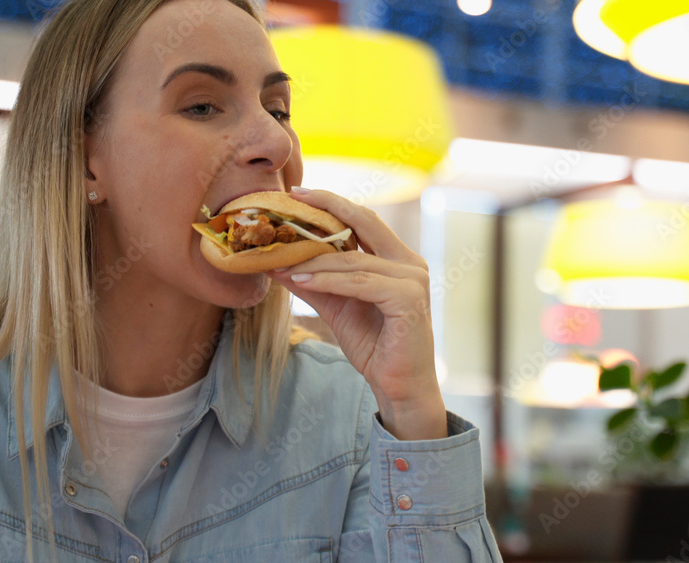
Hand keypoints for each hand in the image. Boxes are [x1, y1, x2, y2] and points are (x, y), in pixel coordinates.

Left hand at [267, 188, 446, 439]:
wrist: (399, 386)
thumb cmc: (375, 345)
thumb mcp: (336, 306)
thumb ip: (313, 282)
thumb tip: (276, 262)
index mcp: (396, 259)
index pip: (363, 219)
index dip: (332, 202)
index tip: (298, 193)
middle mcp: (409, 262)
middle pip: (365, 221)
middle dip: (326, 208)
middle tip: (291, 201)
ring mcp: (413, 279)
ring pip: (354, 259)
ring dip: (314, 259)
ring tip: (281, 260)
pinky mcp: (409, 299)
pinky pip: (360, 282)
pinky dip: (328, 280)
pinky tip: (300, 280)